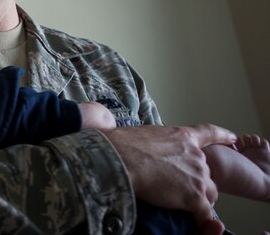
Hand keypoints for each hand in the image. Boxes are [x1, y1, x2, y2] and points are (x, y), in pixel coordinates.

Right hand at [104, 124, 235, 224]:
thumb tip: (151, 153)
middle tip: (175, 186)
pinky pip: (204, 213)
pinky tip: (189, 218)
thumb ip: (160, 143)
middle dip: (196, 181)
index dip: (222, 136)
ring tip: (177, 202)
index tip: (233, 138)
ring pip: (209, 194)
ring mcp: (197, 176)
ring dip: (197, 199)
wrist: (120, 159)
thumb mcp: (146, 134)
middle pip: (207, 173)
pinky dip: (198, 217)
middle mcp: (196, 155)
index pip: (208, 133)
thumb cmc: (122, 145)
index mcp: (182, 136)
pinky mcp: (194, 196)